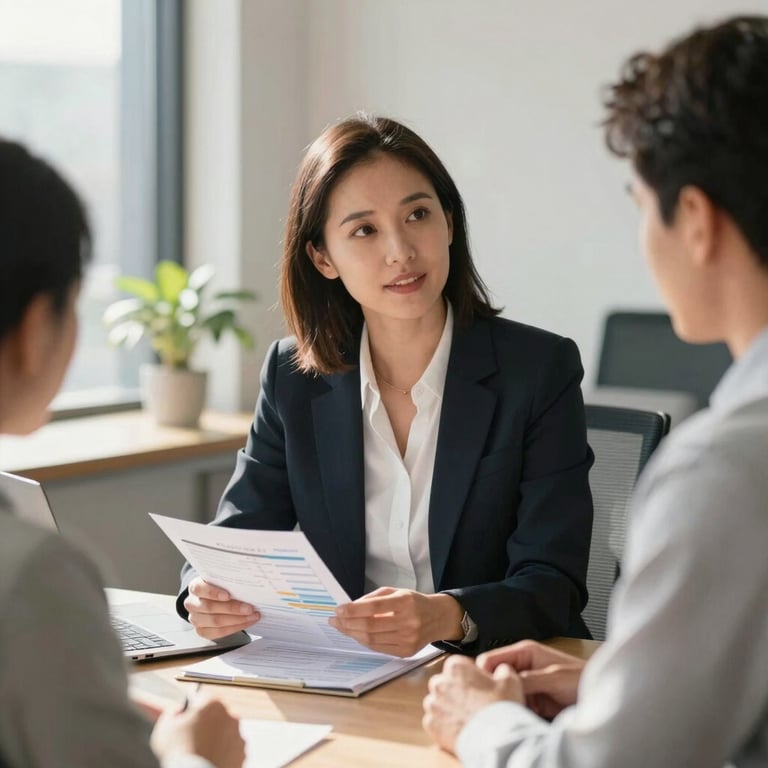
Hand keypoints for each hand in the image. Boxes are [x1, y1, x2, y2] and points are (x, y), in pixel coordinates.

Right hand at [151, 696, 244, 767]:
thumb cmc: (178, 752)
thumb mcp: (165, 727)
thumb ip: (173, 712)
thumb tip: (178, 710)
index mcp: (213, 703)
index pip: (203, 699)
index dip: (193, 710)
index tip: (187, 720)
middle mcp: (230, 715)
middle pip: (216, 715)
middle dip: (207, 724)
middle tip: (193, 739)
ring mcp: (238, 734)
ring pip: (225, 732)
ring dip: (216, 739)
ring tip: (201, 752)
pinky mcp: (242, 752)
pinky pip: (231, 749)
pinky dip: (223, 753)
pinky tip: (210, 759)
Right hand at [184, 577, 259, 639]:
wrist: (212, 599)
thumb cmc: (219, 588)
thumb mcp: (221, 580)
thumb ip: (229, 580)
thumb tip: (247, 582)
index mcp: (195, 587)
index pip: (199, 589)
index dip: (213, 592)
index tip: (228, 595)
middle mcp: (192, 603)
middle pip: (210, 607)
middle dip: (232, 608)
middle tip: (249, 608)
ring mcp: (195, 619)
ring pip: (216, 621)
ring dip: (237, 619)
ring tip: (252, 616)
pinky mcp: (202, 631)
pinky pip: (219, 632)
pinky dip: (236, 627)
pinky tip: (247, 622)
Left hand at [329, 587, 462, 656]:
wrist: (437, 618)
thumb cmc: (413, 602)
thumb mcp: (396, 592)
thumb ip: (374, 598)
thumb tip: (350, 608)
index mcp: (405, 602)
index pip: (373, 608)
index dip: (353, 610)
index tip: (338, 610)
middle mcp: (408, 622)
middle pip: (370, 626)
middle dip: (347, 624)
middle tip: (334, 621)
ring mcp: (408, 639)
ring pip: (372, 639)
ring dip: (352, 634)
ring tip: (341, 628)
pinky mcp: (406, 652)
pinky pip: (379, 648)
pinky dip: (364, 642)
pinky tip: (356, 635)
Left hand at [422, 655, 522, 753]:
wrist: (497, 740)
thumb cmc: (502, 709)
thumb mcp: (510, 680)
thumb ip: (502, 669)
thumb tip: (501, 669)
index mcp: (456, 666)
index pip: (458, 666)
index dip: (469, 677)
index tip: (478, 686)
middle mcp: (440, 683)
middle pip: (444, 683)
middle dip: (455, 691)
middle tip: (473, 703)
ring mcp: (434, 705)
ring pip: (437, 703)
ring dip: (448, 708)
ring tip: (467, 718)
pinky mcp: (431, 725)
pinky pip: (434, 722)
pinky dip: (444, 725)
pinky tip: (460, 729)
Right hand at [477, 640, 584, 718]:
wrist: (601, 696)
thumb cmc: (581, 678)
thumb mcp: (553, 677)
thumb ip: (528, 679)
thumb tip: (503, 682)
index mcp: (524, 652)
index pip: (491, 659)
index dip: (485, 673)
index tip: (485, 689)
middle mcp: (522, 666)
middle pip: (495, 677)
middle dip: (497, 690)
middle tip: (501, 702)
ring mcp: (527, 683)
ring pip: (504, 692)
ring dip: (508, 702)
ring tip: (516, 710)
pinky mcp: (532, 699)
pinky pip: (516, 704)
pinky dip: (517, 711)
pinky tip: (524, 715)